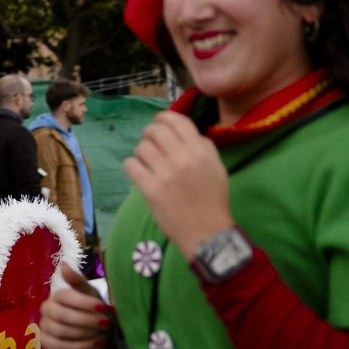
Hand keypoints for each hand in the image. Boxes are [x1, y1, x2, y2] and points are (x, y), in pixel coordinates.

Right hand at [39, 264, 109, 348]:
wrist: (98, 330)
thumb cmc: (94, 309)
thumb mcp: (91, 294)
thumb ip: (78, 281)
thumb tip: (63, 264)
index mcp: (57, 296)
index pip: (64, 297)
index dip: (83, 303)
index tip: (102, 308)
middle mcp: (47, 310)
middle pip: (61, 316)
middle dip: (85, 320)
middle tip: (105, 323)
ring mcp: (46, 327)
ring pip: (61, 332)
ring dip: (85, 334)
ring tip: (102, 333)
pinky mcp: (48, 343)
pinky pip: (59, 347)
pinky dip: (80, 346)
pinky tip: (95, 344)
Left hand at [122, 111, 234, 258]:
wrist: (206, 231)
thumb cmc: (213, 199)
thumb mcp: (217, 167)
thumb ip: (203, 146)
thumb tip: (184, 133)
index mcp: (200, 151)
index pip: (177, 121)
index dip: (164, 117)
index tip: (158, 121)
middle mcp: (182, 158)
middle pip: (155, 131)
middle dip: (148, 133)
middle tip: (149, 141)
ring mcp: (165, 174)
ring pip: (141, 147)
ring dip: (140, 152)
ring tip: (145, 161)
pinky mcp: (150, 189)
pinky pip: (131, 165)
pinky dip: (132, 166)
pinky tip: (138, 172)